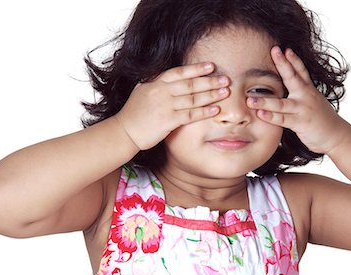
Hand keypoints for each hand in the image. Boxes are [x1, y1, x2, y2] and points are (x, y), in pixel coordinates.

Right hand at [115, 62, 229, 149]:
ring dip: (211, 95)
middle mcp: (160, 92)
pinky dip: (204, 112)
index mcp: (154, 83)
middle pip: (190, 84)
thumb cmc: (133, 113)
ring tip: (225, 92)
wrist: (124, 131)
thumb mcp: (142, 92)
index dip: (196, 68)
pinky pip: (190, 115)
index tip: (211, 66)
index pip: (179, 72)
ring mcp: (164, 106)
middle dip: (210, 81)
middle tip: (226, 79)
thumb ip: (155, 83)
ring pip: (193, 99)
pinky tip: (215, 109)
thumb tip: (168, 77)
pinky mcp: (167, 121)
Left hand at [247, 46, 348, 153]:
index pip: (300, 70)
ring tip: (250, 99)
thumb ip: (300, 92)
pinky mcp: (301, 123)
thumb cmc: (321, 119)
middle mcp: (306, 96)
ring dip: (265, 101)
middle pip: (292, 78)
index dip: (293, 59)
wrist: (336, 135)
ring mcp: (303, 109)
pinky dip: (272, 117)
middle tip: (274, 51)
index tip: (283, 48)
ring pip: (281, 103)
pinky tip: (260, 114)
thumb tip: (287, 86)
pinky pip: (283, 120)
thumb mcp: (312, 101)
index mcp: (308, 89)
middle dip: (283, 64)